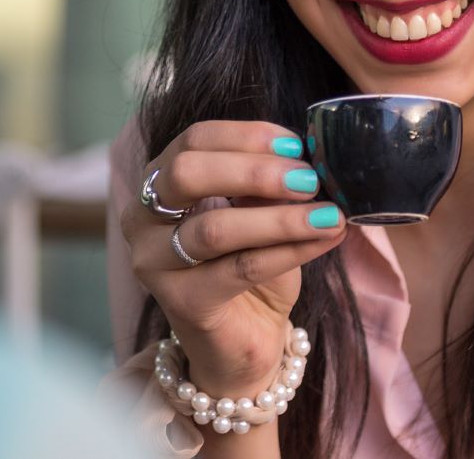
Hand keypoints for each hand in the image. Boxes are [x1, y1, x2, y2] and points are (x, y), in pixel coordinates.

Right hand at [120, 120, 345, 396]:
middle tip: (309, 178)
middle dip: (254, 171)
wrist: (245, 338)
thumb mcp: (257, 211)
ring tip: (330, 213)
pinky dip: (290, 250)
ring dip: (281, 217)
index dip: (246, 136)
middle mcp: (142, 218)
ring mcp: (155, 263)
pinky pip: (241, 268)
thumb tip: (304, 156)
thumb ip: (265, 183)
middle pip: (188, 173)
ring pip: (216, 228)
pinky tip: (325, 239)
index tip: (296, 143)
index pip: (194, 140)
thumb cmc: (248, 264)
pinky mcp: (183, 302)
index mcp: (158, 181)